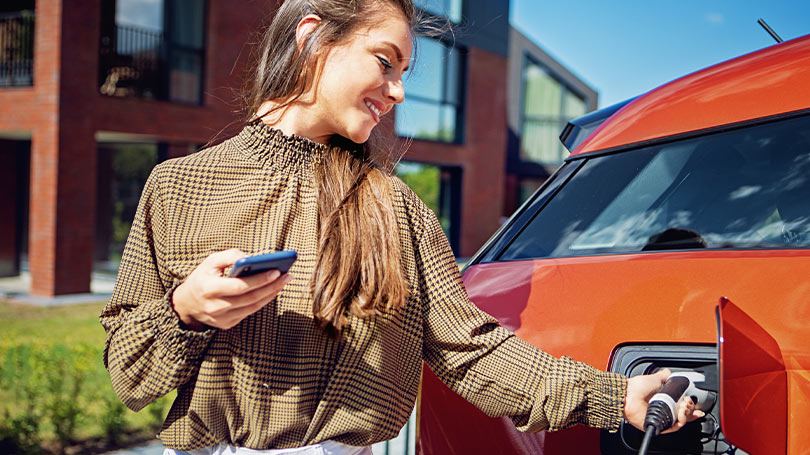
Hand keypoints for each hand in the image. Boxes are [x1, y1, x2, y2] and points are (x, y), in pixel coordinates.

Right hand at [171, 249, 292, 330]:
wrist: (186, 304)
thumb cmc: (203, 277)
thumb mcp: (210, 261)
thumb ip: (230, 256)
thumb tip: (252, 257)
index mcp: (209, 289)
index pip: (239, 286)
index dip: (259, 279)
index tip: (276, 271)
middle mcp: (215, 307)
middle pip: (250, 298)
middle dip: (271, 286)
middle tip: (287, 275)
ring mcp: (221, 318)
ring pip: (253, 307)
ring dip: (271, 294)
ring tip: (284, 281)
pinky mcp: (227, 324)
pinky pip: (250, 312)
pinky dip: (263, 301)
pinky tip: (273, 290)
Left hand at [623, 368, 704, 432]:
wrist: (628, 394)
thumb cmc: (636, 387)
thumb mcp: (654, 379)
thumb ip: (663, 376)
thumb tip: (669, 372)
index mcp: (663, 401)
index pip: (681, 407)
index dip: (690, 406)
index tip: (694, 403)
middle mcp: (663, 410)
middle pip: (684, 414)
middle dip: (690, 407)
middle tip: (687, 401)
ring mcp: (661, 419)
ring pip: (681, 421)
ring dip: (686, 413)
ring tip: (683, 405)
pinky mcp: (659, 426)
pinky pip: (674, 427)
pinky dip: (680, 420)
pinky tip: (680, 412)